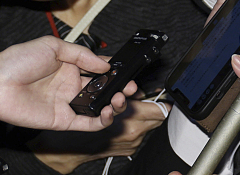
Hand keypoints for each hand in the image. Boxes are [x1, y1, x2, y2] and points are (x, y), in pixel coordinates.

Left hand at [0, 37, 135, 130]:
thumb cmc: (16, 61)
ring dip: (114, 104)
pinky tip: (108, 112)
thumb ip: (82, 55)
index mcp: (70, 68)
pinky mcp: (61, 120)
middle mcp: (70, 86)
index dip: (115, 71)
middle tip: (130, 87)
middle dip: (120, 89)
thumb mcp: (53, 46)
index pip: (100, 70)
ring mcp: (67, 104)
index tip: (127, 71)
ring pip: (98, 108)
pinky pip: (86, 123)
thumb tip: (105, 64)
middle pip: (103, 90)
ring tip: (120, 98)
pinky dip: (100, 120)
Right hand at [31, 98, 167, 173]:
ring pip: (150, 125)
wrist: (76, 148)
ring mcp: (134, 142)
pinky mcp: (131, 149)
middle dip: (154, 106)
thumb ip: (129, 96)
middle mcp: (135, 132)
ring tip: (138, 109)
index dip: (162, 101)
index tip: (162, 95)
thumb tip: (141, 91)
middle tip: (149, 100)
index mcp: (131, 119)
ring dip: (146, 116)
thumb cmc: (87, 123)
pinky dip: (139, 126)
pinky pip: (142, 134)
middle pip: (158, 117)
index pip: (160, 110)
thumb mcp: (108, 102)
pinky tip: (130, 122)